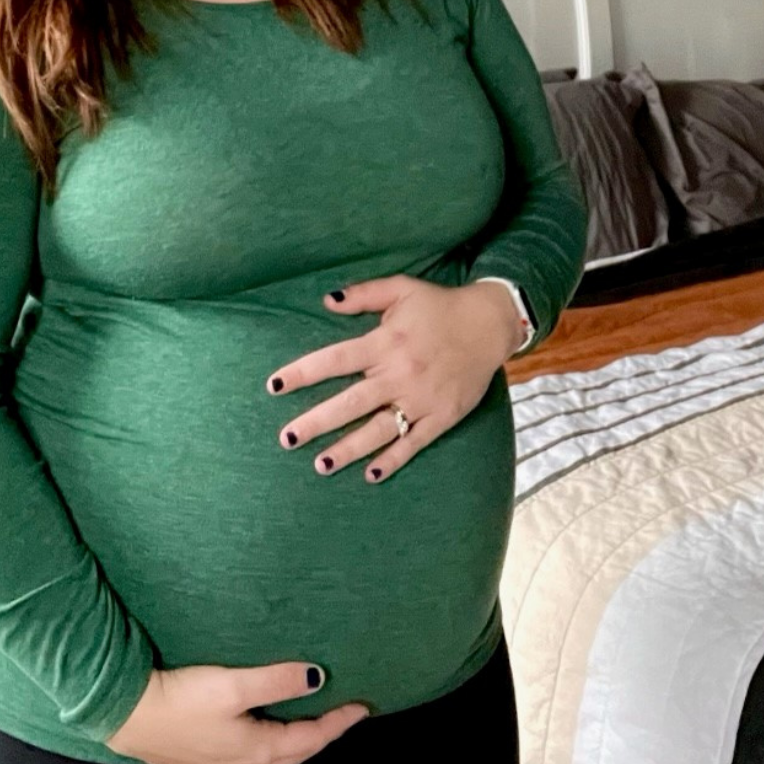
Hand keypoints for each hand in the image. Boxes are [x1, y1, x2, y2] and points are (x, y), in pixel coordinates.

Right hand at [104, 661, 368, 763]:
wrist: (123, 714)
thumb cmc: (179, 699)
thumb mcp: (233, 684)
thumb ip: (277, 680)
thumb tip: (318, 678)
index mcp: (257, 751)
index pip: (310, 739)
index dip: (338, 723)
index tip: (362, 707)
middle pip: (293, 754)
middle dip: (319, 736)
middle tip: (341, 716)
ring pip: (268, 762)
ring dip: (292, 745)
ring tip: (306, 726)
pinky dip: (263, 751)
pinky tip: (256, 740)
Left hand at [267, 277, 523, 482]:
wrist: (490, 324)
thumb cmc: (440, 305)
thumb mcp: (401, 289)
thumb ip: (363, 294)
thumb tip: (326, 301)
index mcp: (385, 342)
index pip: (335, 360)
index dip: (302, 373)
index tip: (273, 386)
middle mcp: (399, 373)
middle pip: (350, 403)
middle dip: (316, 422)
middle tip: (287, 439)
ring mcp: (421, 399)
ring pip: (378, 430)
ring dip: (348, 449)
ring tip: (320, 465)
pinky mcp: (442, 416)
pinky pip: (414, 442)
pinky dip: (393, 460)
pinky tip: (370, 474)